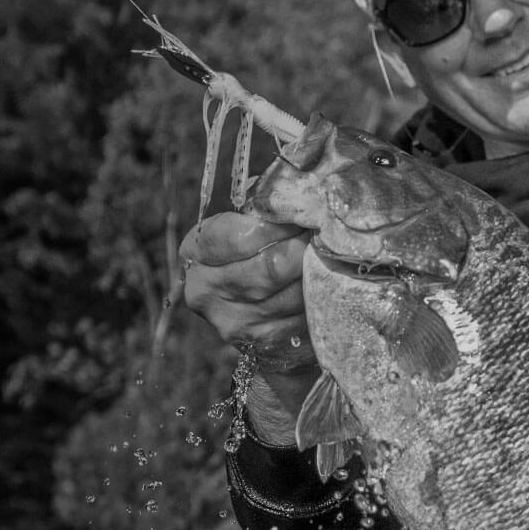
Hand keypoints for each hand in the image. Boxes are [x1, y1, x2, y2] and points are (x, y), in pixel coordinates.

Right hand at [179, 211, 317, 444]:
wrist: (249, 315)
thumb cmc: (250, 252)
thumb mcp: (242, 223)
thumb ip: (259, 205)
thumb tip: (295, 184)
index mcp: (194, 253)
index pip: (232, 236)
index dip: (274, 223)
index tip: (302, 212)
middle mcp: (204, 292)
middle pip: (267, 268)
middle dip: (303, 248)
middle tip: (327, 232)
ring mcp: (232, 323)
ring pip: (290, 295)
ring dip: (318, 273)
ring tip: (334, 253)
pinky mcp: (261, 345)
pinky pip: (301, 318)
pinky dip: (320, 299)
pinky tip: (329, 283)